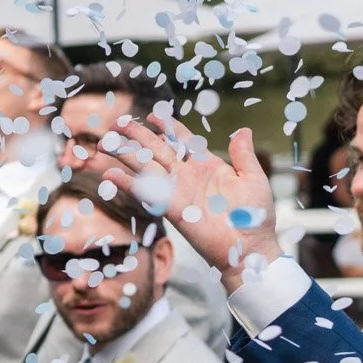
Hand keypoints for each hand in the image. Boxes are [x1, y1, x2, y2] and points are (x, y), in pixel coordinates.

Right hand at [111, 116, 279, 284]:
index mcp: (207, 165)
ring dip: (125, 154)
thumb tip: (242, 130)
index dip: (168, 126)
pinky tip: (111, 175)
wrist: (250, 248)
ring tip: (106, 143)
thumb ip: (243, 155)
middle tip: (118, 123)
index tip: (154, 114)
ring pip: (146, 166)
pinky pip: (145, 193)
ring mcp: (177, 191)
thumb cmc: (256, 217)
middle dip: (138, 135)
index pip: (183, 140)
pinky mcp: (171, 208)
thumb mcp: (253, 179)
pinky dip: (127, 184)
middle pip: (157, 149)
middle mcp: (187, 176)